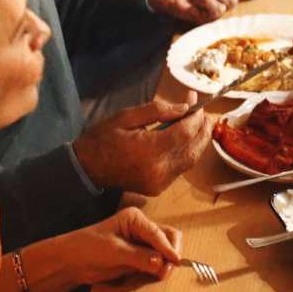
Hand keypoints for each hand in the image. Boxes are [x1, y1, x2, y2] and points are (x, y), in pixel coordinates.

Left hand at [58, 205, 183, 283]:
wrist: (72, 261)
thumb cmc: (89, 248)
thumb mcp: (115, 251)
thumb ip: (140, 257)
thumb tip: (161, 263)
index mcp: (136, 219)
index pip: (157, 233)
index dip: (167, 248)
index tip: (175, 261)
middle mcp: (142, 228)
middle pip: (167, 238)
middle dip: (170, 253)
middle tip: (167, 271)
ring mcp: (142, 243)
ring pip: (165, 250)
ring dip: (166, 262)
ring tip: (161, 275)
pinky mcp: (140, 257)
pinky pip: (157, 262)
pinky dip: (159, 268)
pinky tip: (155, 275)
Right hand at [73, 95, 213, 194]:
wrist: (86, 168)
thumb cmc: (103, 138)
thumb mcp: (127, 116)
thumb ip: (158, 111)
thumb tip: (185, 108)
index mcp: (148, 151)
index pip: (184, 133)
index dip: (195, 118)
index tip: (198, 103)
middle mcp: (158, 170)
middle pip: (193, 149)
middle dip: (203, 130)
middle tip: (206, 114)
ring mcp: (159, 183)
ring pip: (191, 161)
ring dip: (199, 142)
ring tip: (202, 124)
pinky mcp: (158, 188)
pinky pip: (181, 169)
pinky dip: (187, 153)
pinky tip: (187, 140)